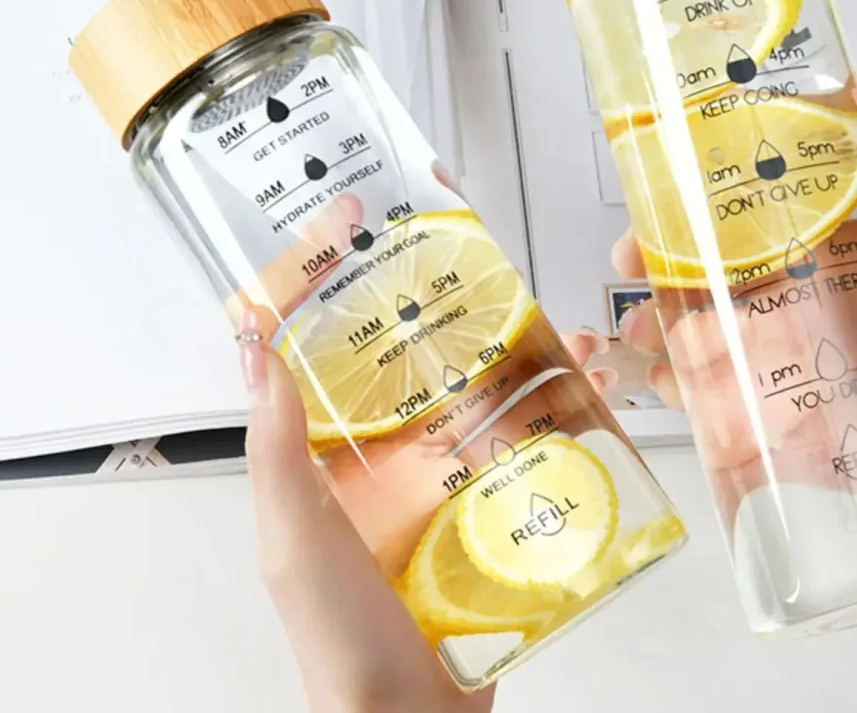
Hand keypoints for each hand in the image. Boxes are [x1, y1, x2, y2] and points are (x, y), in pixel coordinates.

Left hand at [234, 162, 615, 712]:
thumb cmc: (340, 646)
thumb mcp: (295, 542)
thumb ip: (276, 451)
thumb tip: (251, 350)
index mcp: (327, 457)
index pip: (319, 346)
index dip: (323, 278)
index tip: (346, 221)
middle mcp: (386, 459)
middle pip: (415, 355)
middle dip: (448, 301)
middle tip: (473, 258)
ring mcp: (444, 482)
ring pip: (484, 391)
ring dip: (525, 350)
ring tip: (561, 329)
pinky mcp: (493, 512)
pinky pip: (531, 447)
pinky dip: (565, 412)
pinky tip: (594, 391)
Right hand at [613, 91, 856, 683]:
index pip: (780, 211)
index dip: (722, 191)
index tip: (675, 178)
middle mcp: (834, 310)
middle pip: (732, 273)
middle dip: (670, 261)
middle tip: (629, 259)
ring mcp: (813, 371)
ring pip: (719, 337)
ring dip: (660, 327)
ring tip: (619, 332)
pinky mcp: (802, 430)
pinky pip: (730, 406)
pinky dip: (681, 394)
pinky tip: (647, 388)